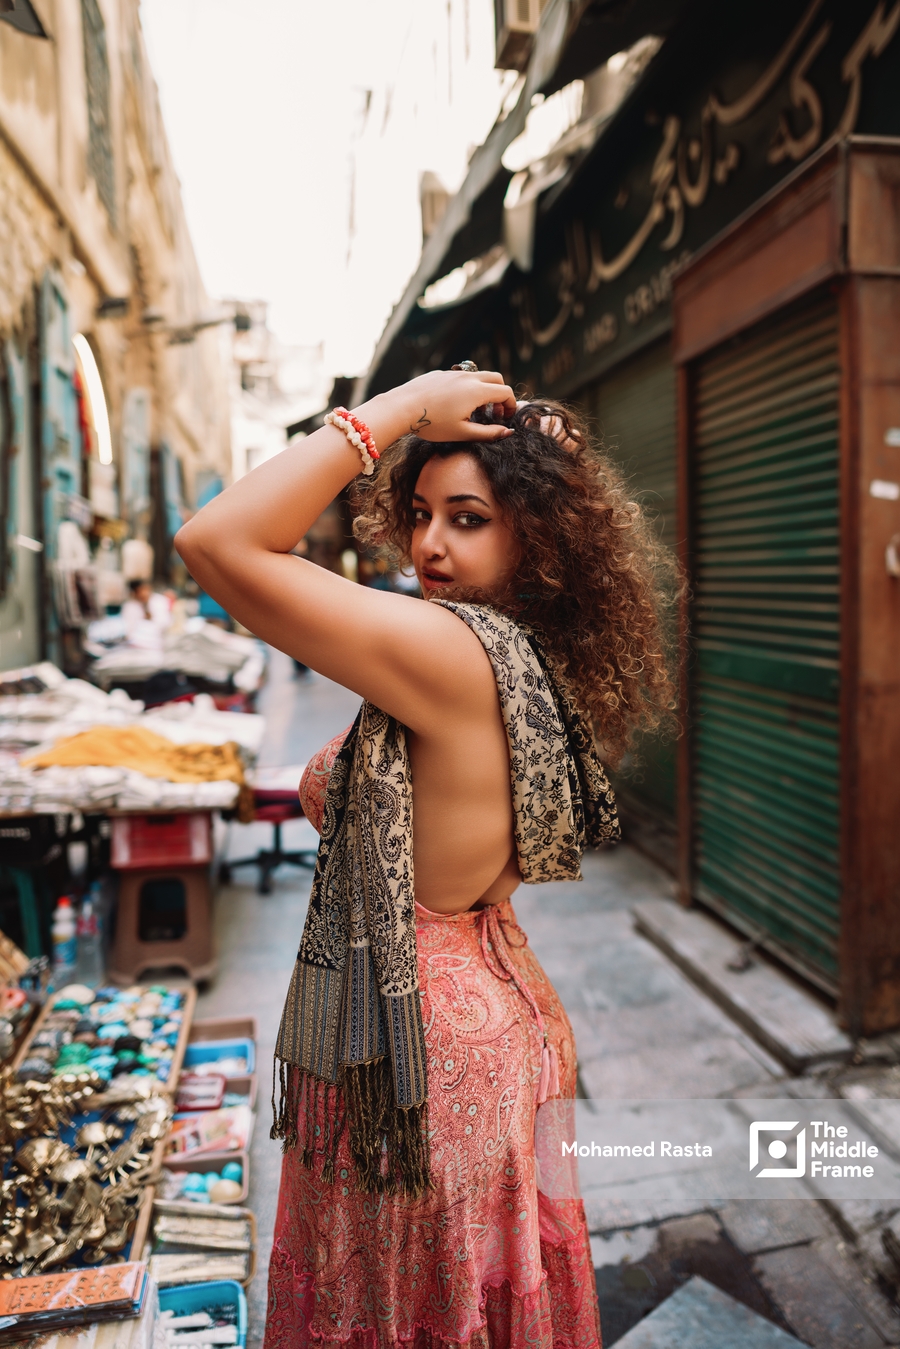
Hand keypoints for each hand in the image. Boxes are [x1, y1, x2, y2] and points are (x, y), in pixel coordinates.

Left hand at [369, 369, 515, 443]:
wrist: (402, 407)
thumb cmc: (432, 423)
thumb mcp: (462, 433)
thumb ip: (488, 433)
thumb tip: (507, 432)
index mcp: (477, 391)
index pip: (505, 392)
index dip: (510, 406)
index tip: (505, 419)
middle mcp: (468, 377)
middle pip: (496, 378)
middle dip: (500, 394)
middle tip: (494, 413)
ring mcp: (453, 373)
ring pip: (478, 376)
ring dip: (484, 391)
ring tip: (473, 411)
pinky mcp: (440, 374)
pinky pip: (461, 377)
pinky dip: (467, 388)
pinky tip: (454, 405)